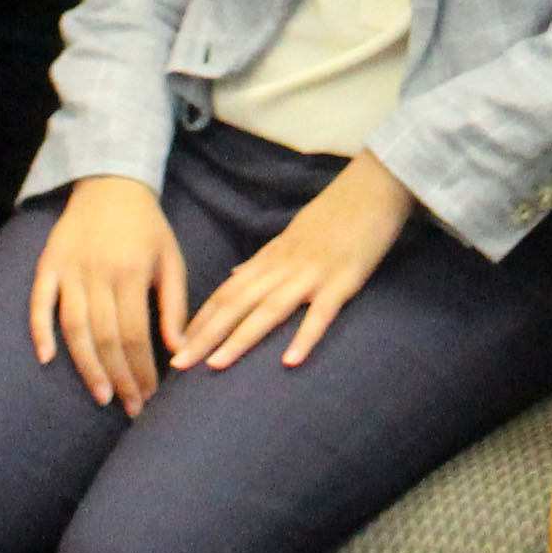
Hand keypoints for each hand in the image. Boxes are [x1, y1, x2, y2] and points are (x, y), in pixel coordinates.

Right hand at [32, 176, 188, 410]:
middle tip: (129, 407)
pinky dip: (40, 331)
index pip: (136, 334)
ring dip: (86, 366)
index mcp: (131, 272)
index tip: (149, 397)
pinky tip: (47, 359)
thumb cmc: (147, 227)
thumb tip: (180, 351)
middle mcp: (97, 273)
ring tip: (101, 396)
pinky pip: (39, 302)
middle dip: (119, 377)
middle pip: (105, 338)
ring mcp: (69, 269)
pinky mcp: (48, 264)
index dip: (142, 369)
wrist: (110, 183)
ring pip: (73, 328)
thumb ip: (175, 305)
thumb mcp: (171, 260)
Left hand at [175, 155, 418, 370]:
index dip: (201, 320)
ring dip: (240, 339)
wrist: (373, 187)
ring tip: (215, 365)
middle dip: (205, 336)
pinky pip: (320, 313)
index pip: (227, 292)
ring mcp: (312, 274)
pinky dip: (304, 337)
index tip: (177, 346)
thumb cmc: (335, 213)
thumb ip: (262, 260)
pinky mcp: (343, 280)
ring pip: (268, 310)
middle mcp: (284, 267)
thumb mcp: (290, 235)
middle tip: (179, 365)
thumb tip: (233, 276)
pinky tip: (289, 362)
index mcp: (271, 258)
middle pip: (237, 304)